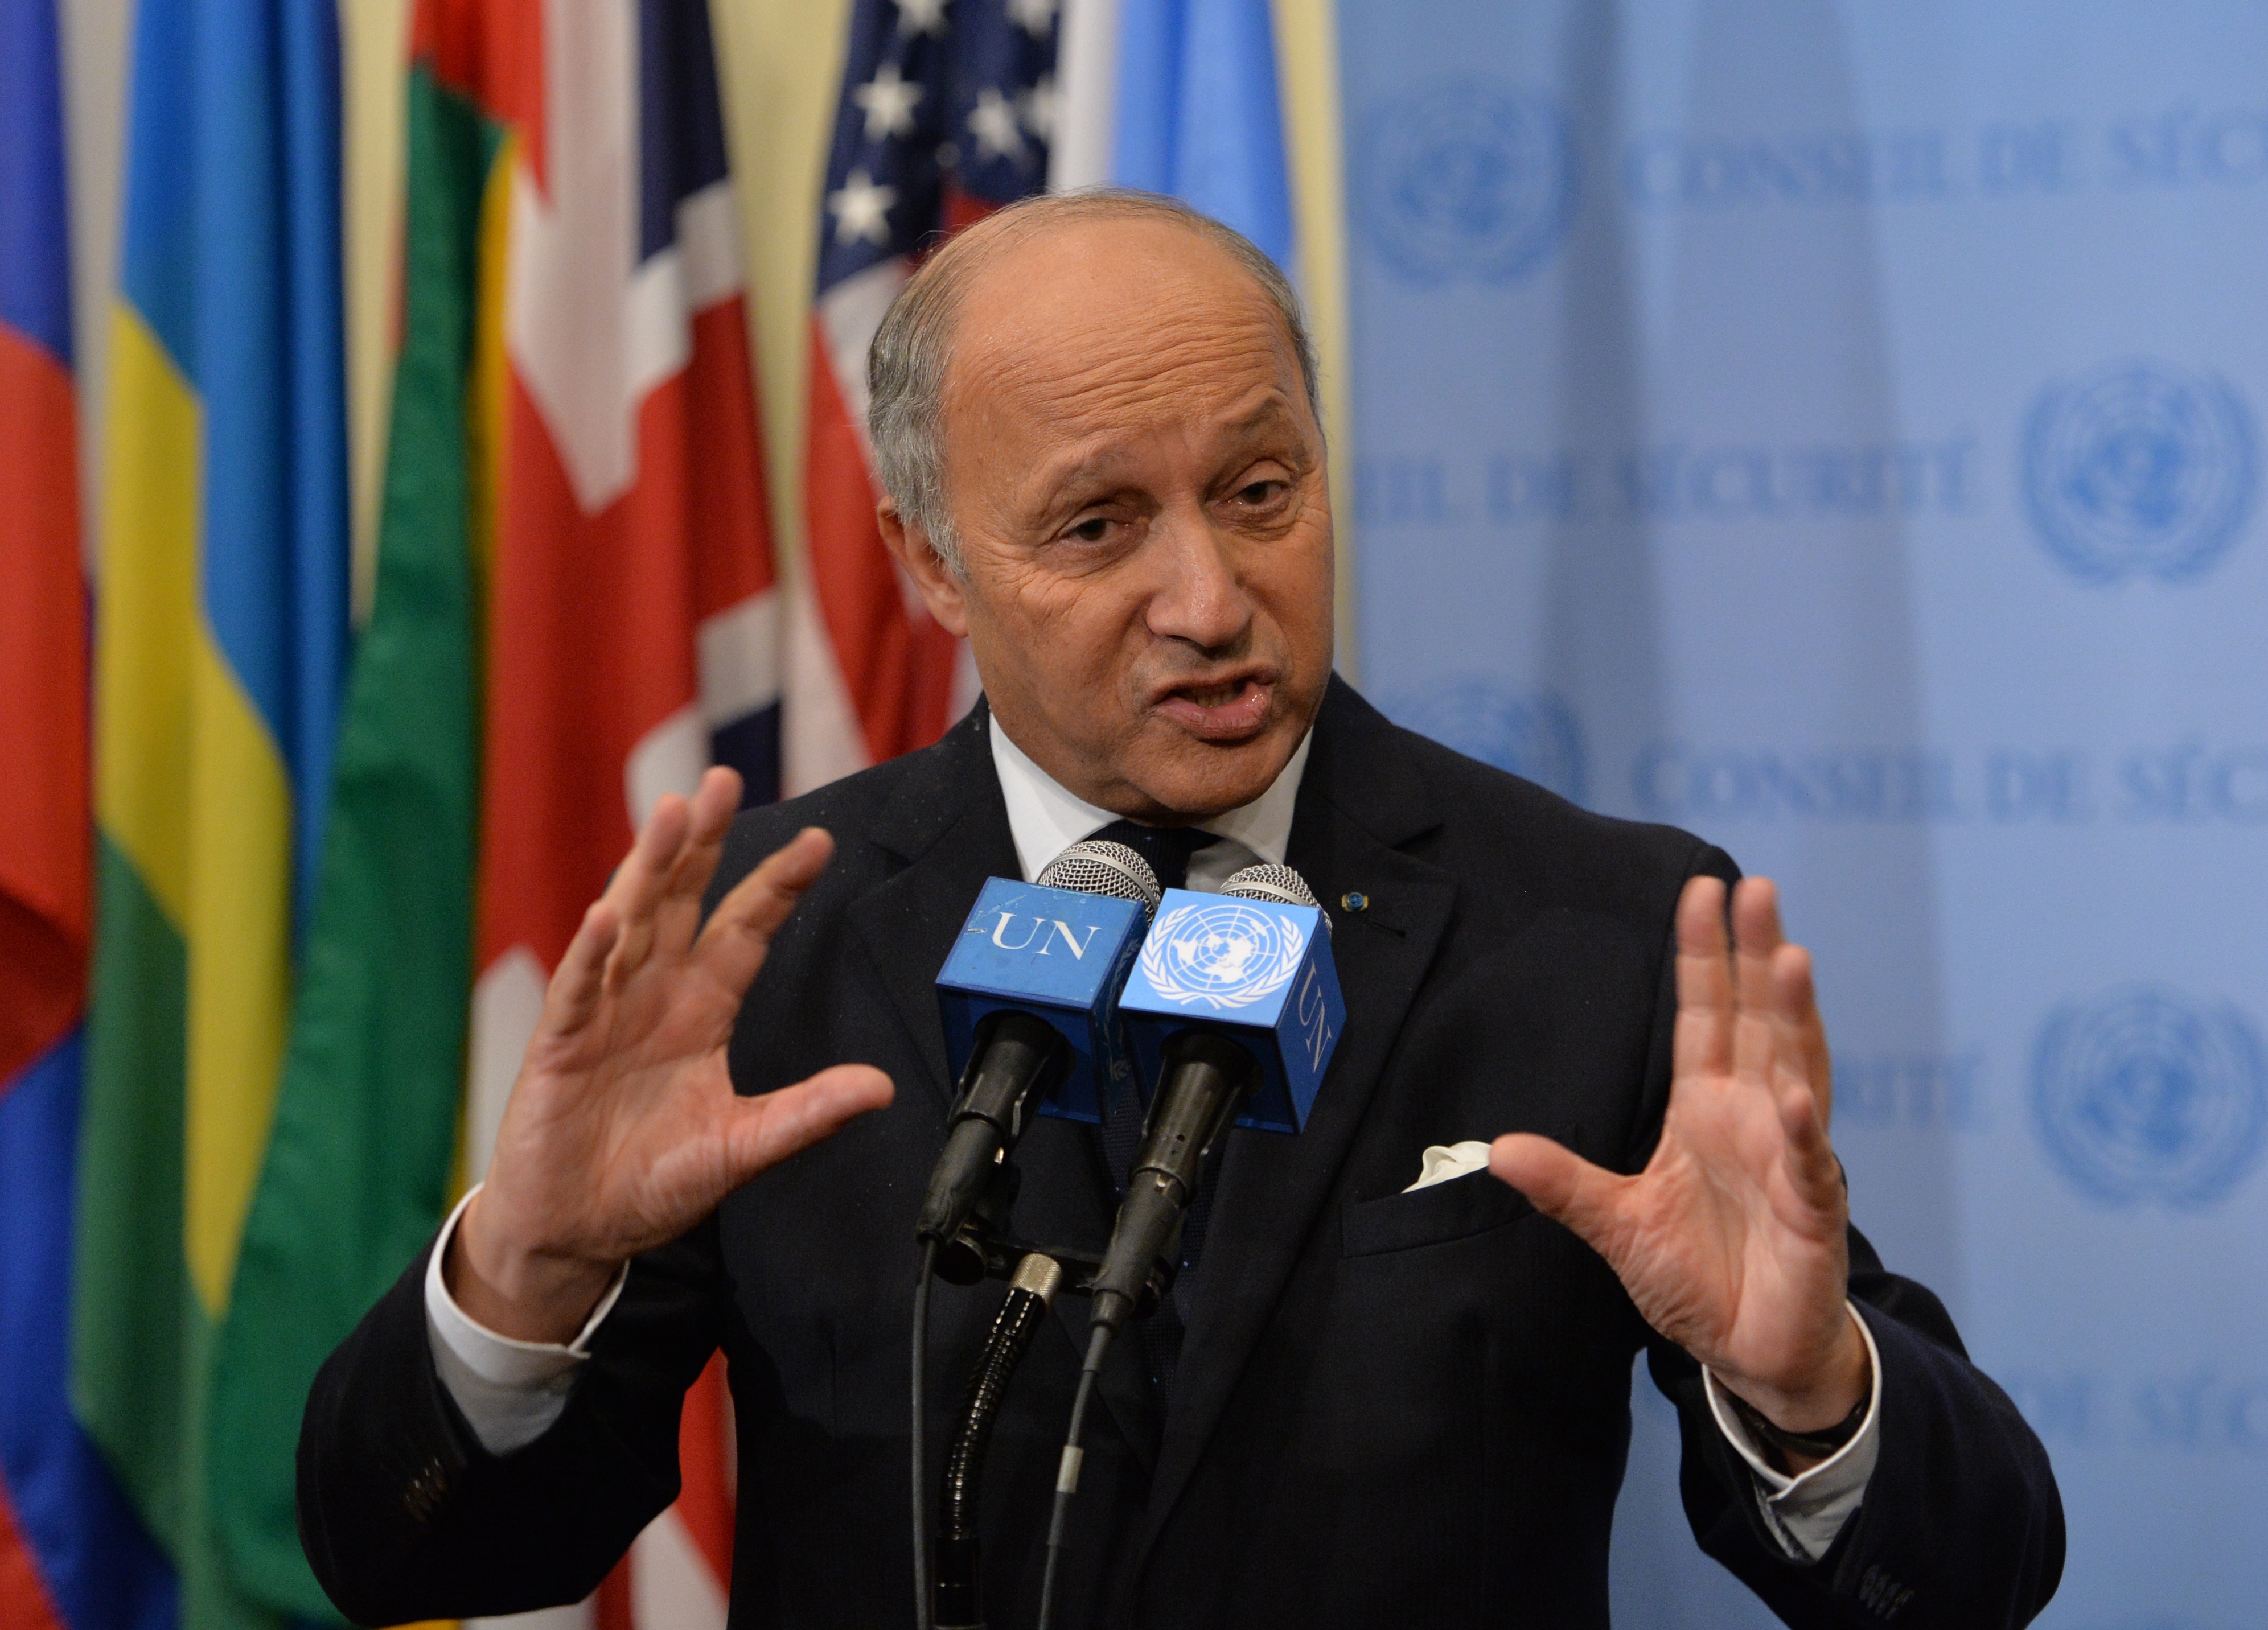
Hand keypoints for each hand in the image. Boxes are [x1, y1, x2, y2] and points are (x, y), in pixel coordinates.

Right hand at [450, 767, 893, 1341]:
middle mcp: (654, 994)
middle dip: (703, 842)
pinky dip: (593, 952)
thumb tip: (880, 1088)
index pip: (746, 929)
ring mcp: (604, 1012)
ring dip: (649, 869)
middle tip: (724, 780)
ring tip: (670, 814)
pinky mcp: (561, 1045)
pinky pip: (580, 989)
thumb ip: (806, 1114)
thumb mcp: (743, 1147)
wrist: (577, 1231)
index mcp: (702, 1008)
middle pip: (683, 902)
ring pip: (630, 923)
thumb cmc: (651, 1182)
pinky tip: (608, 915)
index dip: (777, 887)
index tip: (818, 842)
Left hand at [1490, 877, 1867, 1448]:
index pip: (1705, 1016)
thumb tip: (1496, 1149)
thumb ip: (1565, 1184)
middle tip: (1752, 888)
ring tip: (1789, 957)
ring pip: (1796, 1069)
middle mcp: (1754, 1116)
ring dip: (1793, 1016)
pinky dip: (1804, 1131)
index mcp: (1706, 1108)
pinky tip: (1796, 1097)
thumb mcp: (1616, 1224)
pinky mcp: (1815, 1208)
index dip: (1703, 956)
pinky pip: (1809, 1162)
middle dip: (1754, 955)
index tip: (1701, 891)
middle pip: (1756, 1020)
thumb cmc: (1696, 1275)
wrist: (1750, 1349)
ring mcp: (1790, 1156)